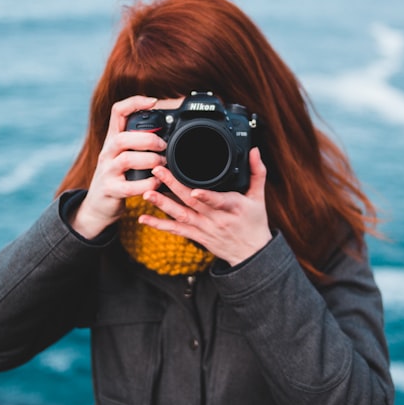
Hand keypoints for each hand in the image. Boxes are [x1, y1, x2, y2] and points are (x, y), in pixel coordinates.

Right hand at [70, 95, 167, 238]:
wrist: (97, 205)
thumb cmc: (119, 177)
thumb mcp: (125, 155)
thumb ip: (139, 144)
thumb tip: (168, 135)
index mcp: (113, 139)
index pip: (117, 111)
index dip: (134, 102)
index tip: (153, 101)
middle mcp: (107, 152)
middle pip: (122, 137)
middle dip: (148, 139)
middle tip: (163, 146)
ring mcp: (106, 171)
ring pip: (126, 159)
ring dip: (150, 160)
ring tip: (162, 164)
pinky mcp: (110, 190)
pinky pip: (129, 186)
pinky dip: (147, 184)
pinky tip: (156, 183)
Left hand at [140, 147, 271, 266]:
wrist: (250, 253)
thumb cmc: (254, 223)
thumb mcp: (259, 197)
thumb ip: (257, 172)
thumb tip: (255, 150)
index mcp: (233, 207)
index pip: (219, 201)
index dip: (207, 196)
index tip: (194, 190)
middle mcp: (216, 219)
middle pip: (192, 202)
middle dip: (173, 186)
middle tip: (158, 172)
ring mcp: (204, 229)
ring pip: (181, 216)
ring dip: (162, 205)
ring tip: (147, 193)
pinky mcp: (196, 236)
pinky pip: (176, 231)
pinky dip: (159, 225)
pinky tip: (144, 218)